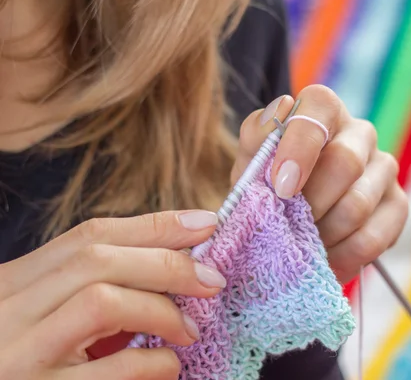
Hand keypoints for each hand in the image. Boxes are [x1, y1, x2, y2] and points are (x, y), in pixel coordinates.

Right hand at [0, 210, 225, 379]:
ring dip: (161, 310)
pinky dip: (155, 362)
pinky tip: (169, 366)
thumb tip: (171, 267)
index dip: (154, 225)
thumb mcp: (46, 318)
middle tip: (212, 281)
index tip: (203, 224)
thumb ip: (90, 292)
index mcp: (14, 284)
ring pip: (103, 301)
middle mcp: (11, 312)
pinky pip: (116, 367)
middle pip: (98, 260)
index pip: (89, 235)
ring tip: (189, 330)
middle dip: (167, 263)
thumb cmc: (27, 364)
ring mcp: (23, 355)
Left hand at [232, 85, 408, 282]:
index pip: (322, 106)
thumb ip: (256, 140)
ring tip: (302, 243)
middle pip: (346, 161)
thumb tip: (277, 115)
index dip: (301, 146)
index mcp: (323, 110)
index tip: (281, 187)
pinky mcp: (397, 205)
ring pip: (358, 205)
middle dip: (310, 202)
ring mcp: (384, 168)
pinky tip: (324, 258)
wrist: (291, 221)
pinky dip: (341, 256)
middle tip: (287, 224)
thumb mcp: (252, 165)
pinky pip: (372, 238)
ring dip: (322, 234)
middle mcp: (360, 133)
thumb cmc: (270, 185)